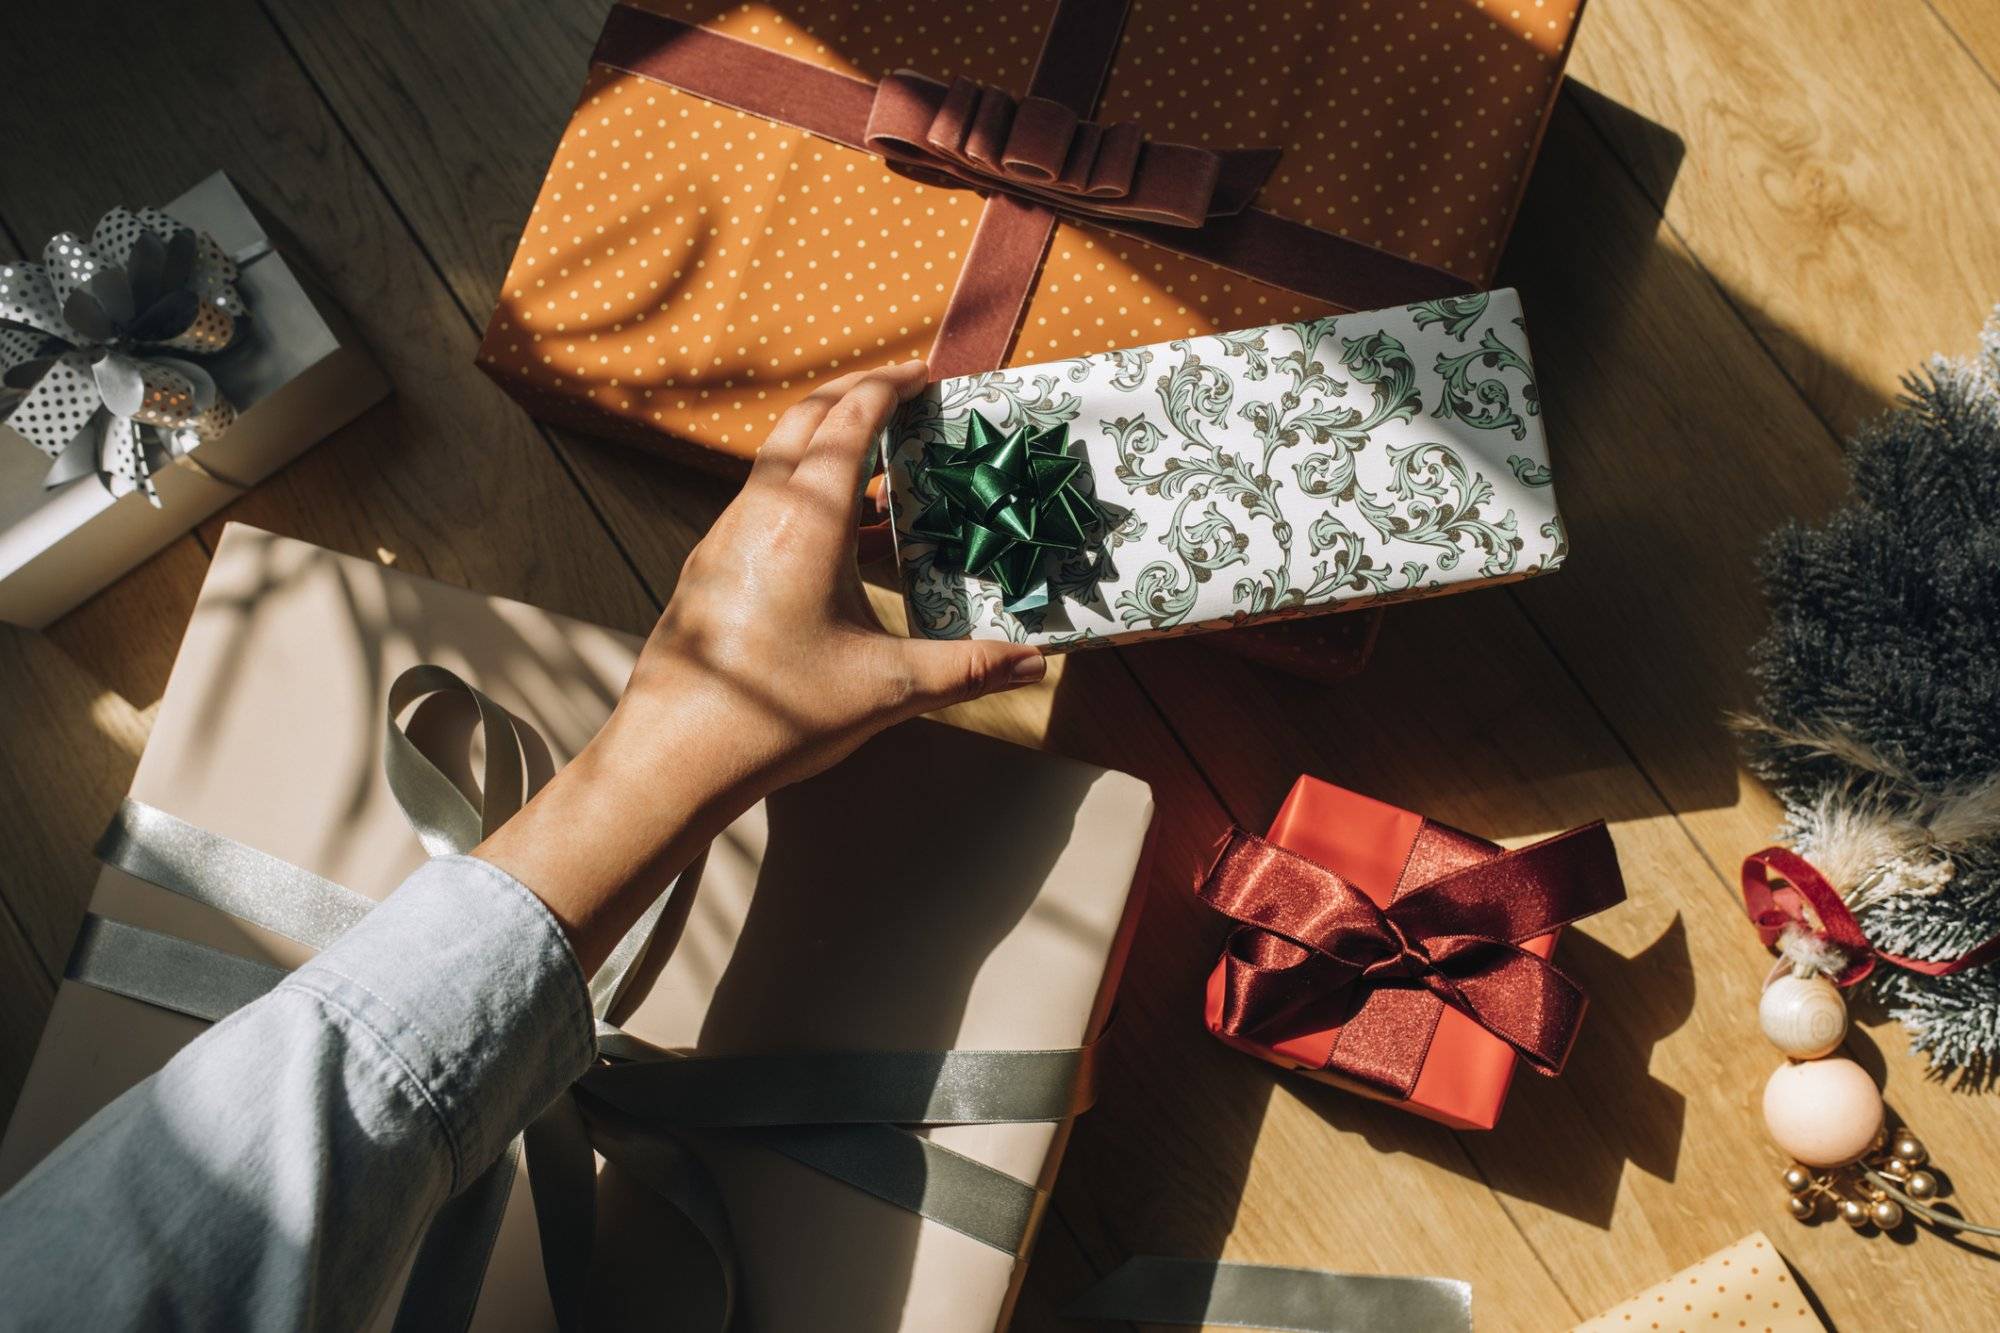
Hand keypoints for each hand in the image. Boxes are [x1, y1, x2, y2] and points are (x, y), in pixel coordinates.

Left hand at [476, 360, 1045, 969]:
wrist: (674, 756)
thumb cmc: (778, 715)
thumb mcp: (888, 689)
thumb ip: (967, 668)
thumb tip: (1036, 660)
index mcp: (805, 518)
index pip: (849, 418)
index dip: (890, 386)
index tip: (926, 376)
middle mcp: (759, 511)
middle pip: (806, 420)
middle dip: (856, 396)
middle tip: (905, 397)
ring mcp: (727, 538)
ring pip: (780, 462)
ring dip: (830, 447)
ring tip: (885, 471)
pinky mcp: (712, 569)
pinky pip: (764, 504)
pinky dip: (807, 493)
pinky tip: (839, 541)